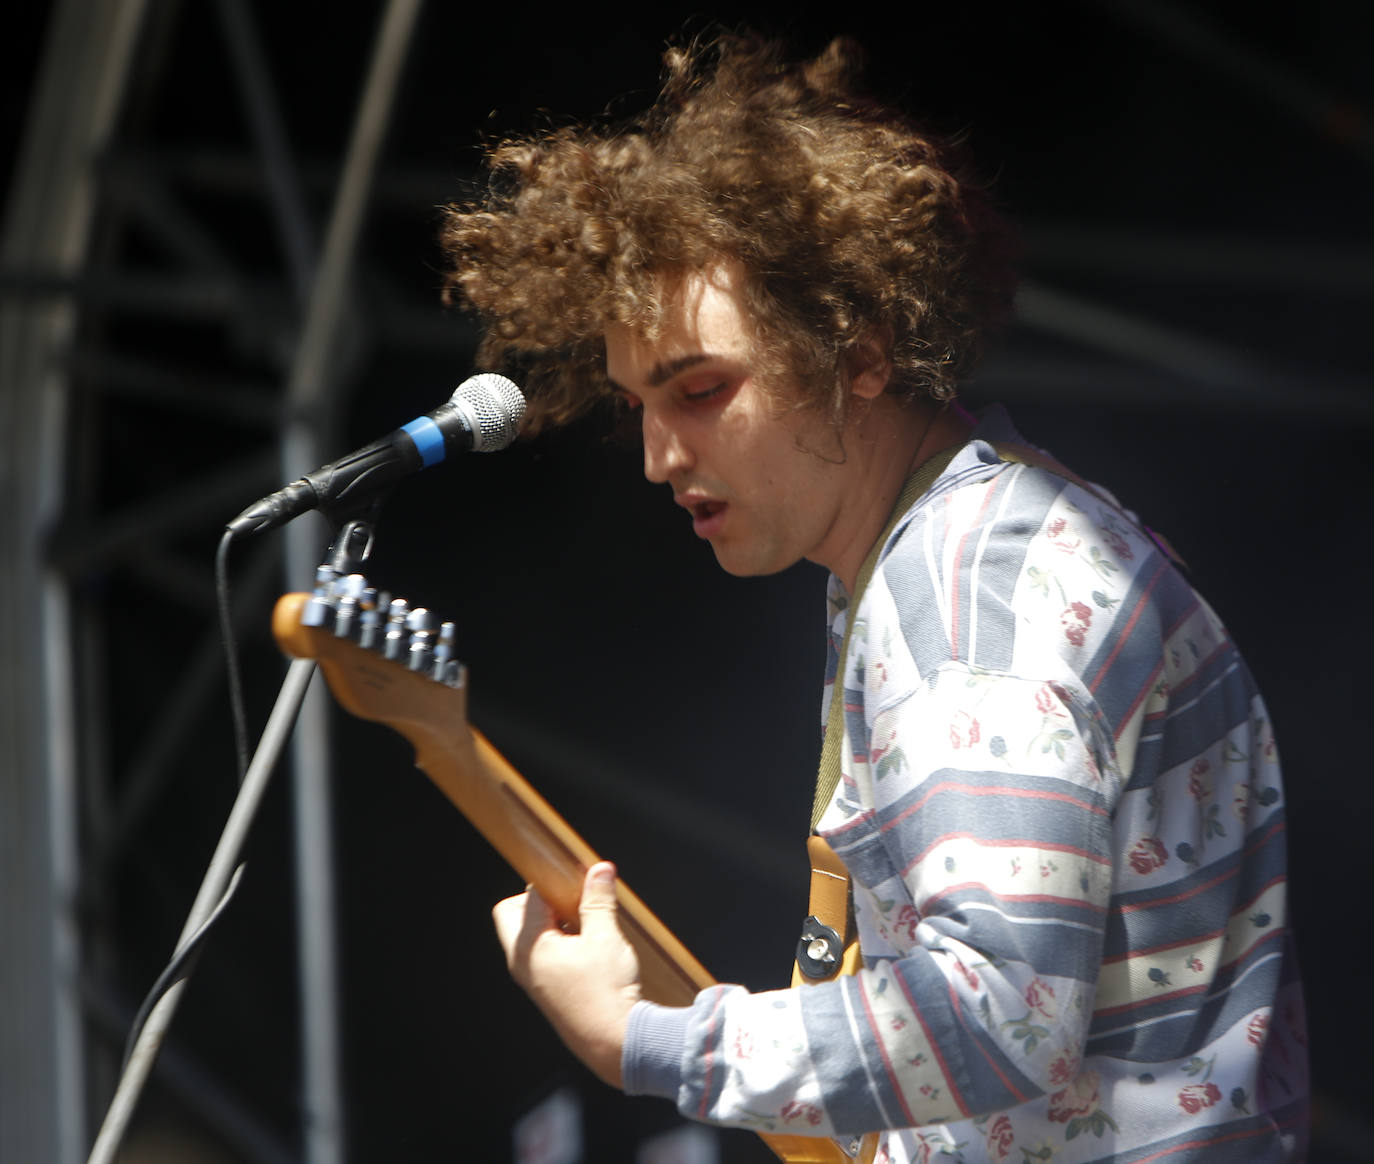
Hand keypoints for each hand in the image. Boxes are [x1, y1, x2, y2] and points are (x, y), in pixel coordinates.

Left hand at [491, 861, 640, 1087]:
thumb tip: (599, 870)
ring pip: (528, 936)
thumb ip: (599, 900)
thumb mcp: (606, 937)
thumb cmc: (606, 993)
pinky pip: (540, 956)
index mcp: (529, 946)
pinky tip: (588, 949)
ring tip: (586, 926)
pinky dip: (558, 944)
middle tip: (574, 903)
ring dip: (553, 924)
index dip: (554, 883)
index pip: (530, 897)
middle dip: (542, 903)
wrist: (615, 1043)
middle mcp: (522, 963)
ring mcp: (531, 980)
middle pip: (513, 915)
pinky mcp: (545, 991)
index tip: (577, 879)